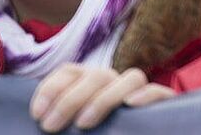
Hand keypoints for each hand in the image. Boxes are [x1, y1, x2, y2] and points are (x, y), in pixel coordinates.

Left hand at [29, 63, 173, 131]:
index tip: (36, 115)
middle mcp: (114, 85)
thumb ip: (62, 124)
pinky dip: (146, 95)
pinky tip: (131, 105)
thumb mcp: (74, 130)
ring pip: (130, 78)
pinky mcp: (163, 106)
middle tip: (50, 127)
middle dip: (69, 99)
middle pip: (96, 75)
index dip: (51, 88)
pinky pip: (159, 91)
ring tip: (83, 124)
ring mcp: (139, 94)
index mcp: (90, 87)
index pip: (70, 72)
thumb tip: (39, 120)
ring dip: (104, 98)